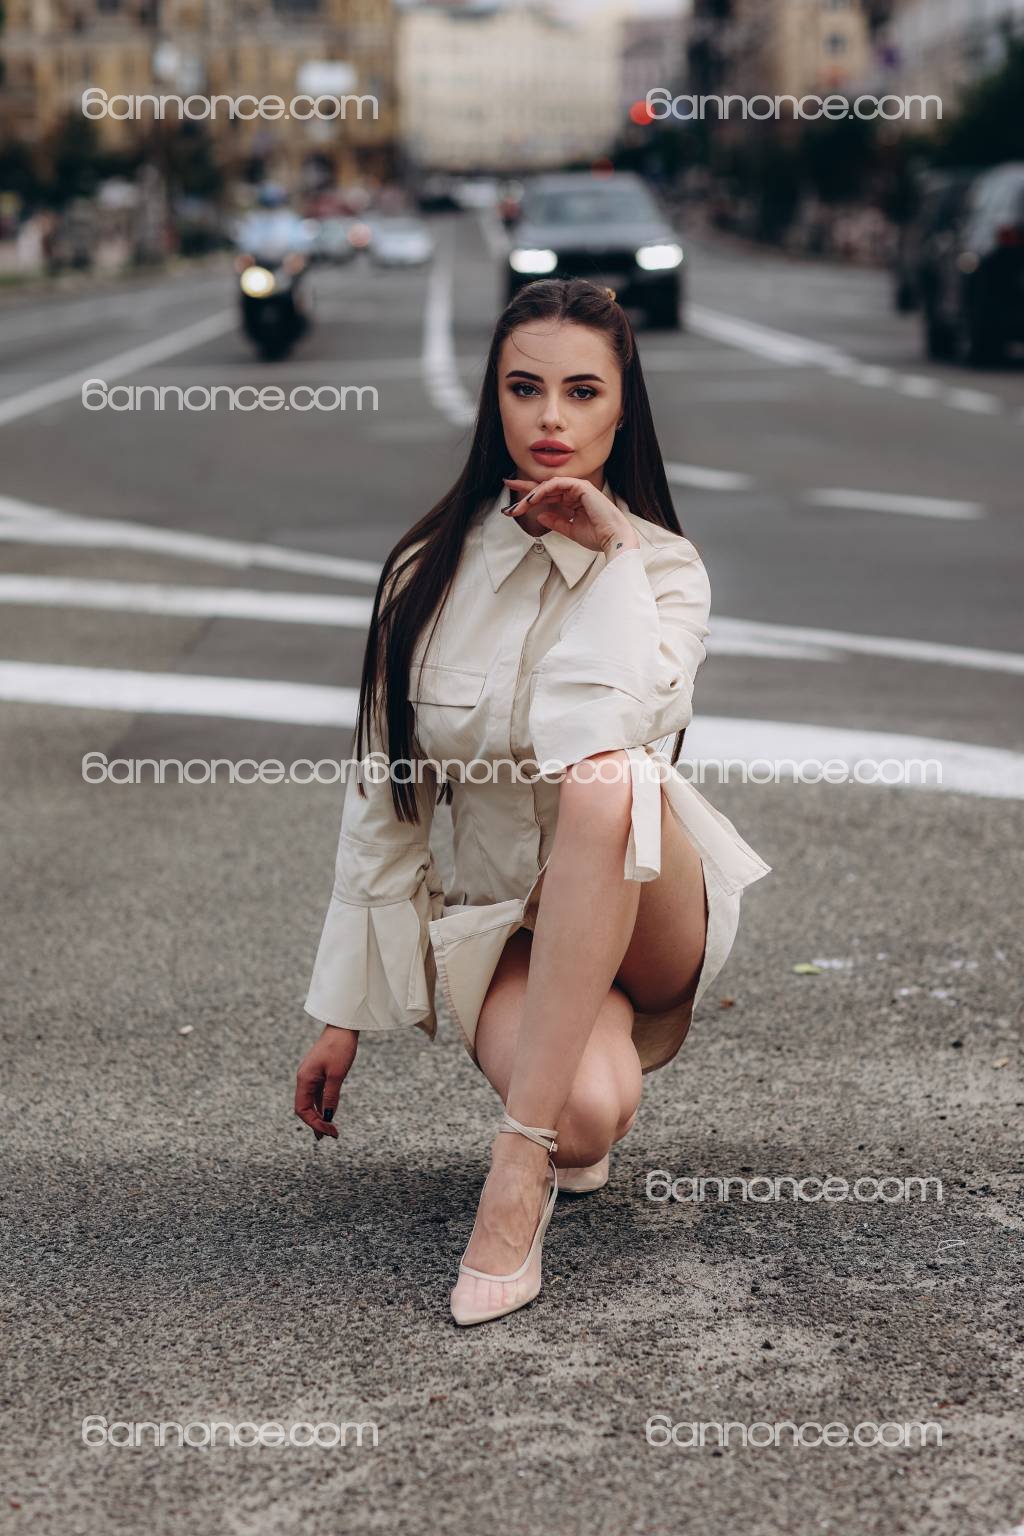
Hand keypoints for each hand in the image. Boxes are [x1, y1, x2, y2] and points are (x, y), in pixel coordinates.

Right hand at [294, 1025, 358, 1141]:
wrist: (342, 1026)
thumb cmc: (339, 1047)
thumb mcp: (337, 1074)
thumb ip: (331, 1096)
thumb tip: (327, 1116)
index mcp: (304, 1079)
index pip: (302, 1109)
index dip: (314, 1123)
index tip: (329, 1132)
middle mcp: (304, 1079)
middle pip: (304, 1108)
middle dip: (316, 1123)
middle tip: (331, 1135)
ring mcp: (311, 1076)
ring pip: (311, 1102)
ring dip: (319, 1116)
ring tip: (329, 1131)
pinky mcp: (319, 1073)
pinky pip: (317, 1094)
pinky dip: (322, 1105)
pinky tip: (329, 1114)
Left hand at [502, 476, 639, 554]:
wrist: (613, 539)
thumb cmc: (597, 536)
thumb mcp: (570, 530)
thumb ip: (555, 522)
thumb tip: (540, 516)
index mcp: (573, 500)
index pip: (548, 494)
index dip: (530, 494)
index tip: (514, 499)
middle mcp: (575, 491)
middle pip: (545, 488)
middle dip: (525, 491)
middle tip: (507, 490)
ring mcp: (578, 487)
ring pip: (548, 486)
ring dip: (531, 494)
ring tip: (518, 505)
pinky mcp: (581, 486)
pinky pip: (557, 484)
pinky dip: (543, 490)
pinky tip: (532, 499)